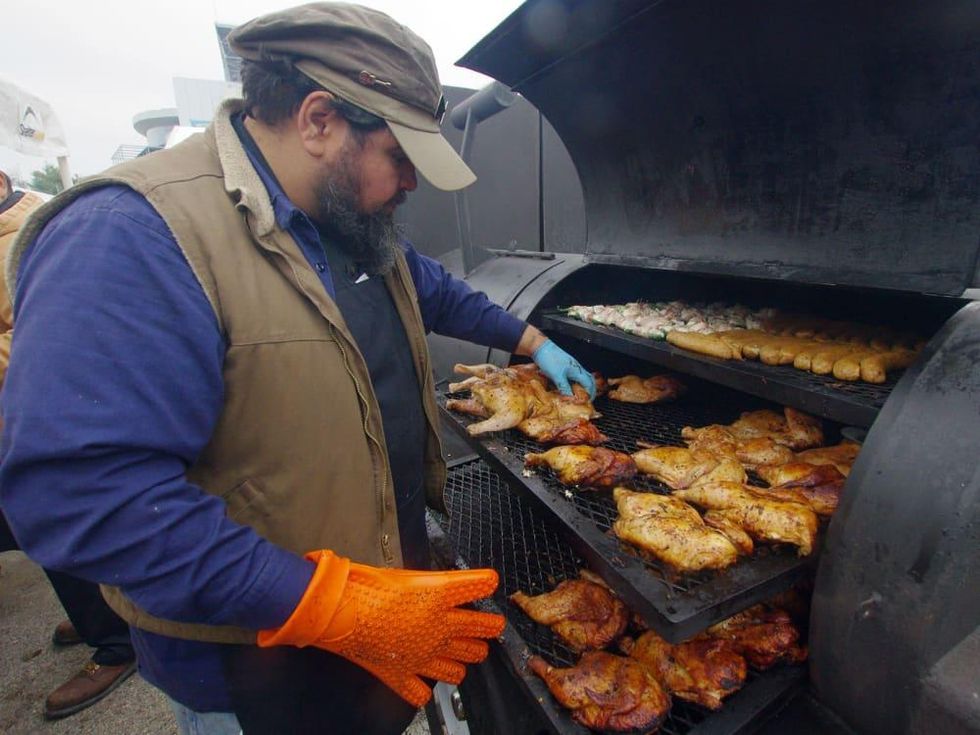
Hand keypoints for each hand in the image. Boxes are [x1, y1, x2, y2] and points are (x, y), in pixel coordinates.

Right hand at [258, 550, 503, 706]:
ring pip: (461, 666)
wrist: (336, 611)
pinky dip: (424, 689)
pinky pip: (421, 692)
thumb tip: (441, 589)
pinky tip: (424, 681)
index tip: (490, 582)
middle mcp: (438, 627)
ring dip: (465, 658)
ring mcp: (423, 655)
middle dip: (489, 628)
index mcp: (438, 595)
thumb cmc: (364, 585)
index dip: (486, 583)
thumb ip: (428, 585)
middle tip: (491, 625)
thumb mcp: (403, 575)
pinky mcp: (402, 674)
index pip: (477, 586)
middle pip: (481, 630)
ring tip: (465, 652)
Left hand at [532, 339, 596, 398]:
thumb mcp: (557, 376)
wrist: (540, 347)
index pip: (590, 384)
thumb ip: (564, 388)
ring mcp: (571, 367)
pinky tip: (569, 388)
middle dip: (590, 390)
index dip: (591, 394)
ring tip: (579, 396)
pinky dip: (574, 384)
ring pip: (581, 378)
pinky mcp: (565, 367)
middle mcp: (576, 368)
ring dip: (582, 387)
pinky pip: (574, 377)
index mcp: (577, 370)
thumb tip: (571, 398)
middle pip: (589, 380)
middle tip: (587, 399)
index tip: (588, 402)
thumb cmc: (549, 359)